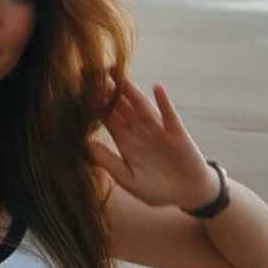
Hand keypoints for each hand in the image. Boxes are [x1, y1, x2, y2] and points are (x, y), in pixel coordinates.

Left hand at [89, 75, 219, 209]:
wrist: (186, 194)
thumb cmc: (156, 189)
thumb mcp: (128, 179)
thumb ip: (109, 162)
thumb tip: (87, 146)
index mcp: (126, 142)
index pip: (108, 119)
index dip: (96, 106)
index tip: (81, 92)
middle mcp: (140, 132)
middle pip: (122, 107)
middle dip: (110, 92)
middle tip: (95, 73)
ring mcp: (158, 130)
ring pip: (142, 107)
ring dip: (132, 92)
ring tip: (119, 76)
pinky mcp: (177, 133)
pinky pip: (169, 115)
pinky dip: (164, 102)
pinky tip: (157, 88)